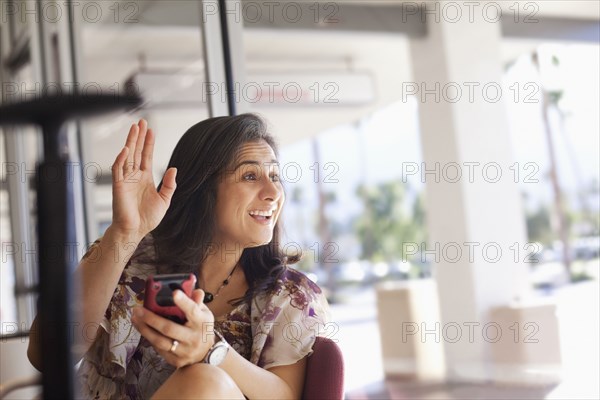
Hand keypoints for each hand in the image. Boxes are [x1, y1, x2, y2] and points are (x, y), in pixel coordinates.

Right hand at [110, 119, 176, 239]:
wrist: (136, 231)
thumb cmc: (148, 218)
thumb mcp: (165, 200)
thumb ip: (170, 185)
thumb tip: (174, 169)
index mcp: (145, 178)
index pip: (147, 156)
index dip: (149, 143)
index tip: (151, 130)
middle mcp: (134, 176)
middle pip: (137, 151)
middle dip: (139, 137)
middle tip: (142, 122)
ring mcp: (126, 179)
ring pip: (127, 156)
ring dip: (131, 142)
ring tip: (135, 128)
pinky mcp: (118, 186)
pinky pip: (118, 169)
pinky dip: (121, 159)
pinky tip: (126, 149)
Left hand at [131, 289, 215, 367]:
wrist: (205, 353)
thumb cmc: (201, 327)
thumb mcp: (203, 313)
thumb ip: (197, 301)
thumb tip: (195, 290)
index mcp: (202, 322)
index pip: (193, 311)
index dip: (184, 302)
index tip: (174, 293)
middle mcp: (194, 338)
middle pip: (169, 328)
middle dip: (151, 318)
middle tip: (138, 309)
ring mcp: (184, 351)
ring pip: (160, 341)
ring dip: (144, 329)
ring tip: (135, 318)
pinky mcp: (176, 360)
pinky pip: (158, 349)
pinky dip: (149, 337)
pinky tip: (142, 328)